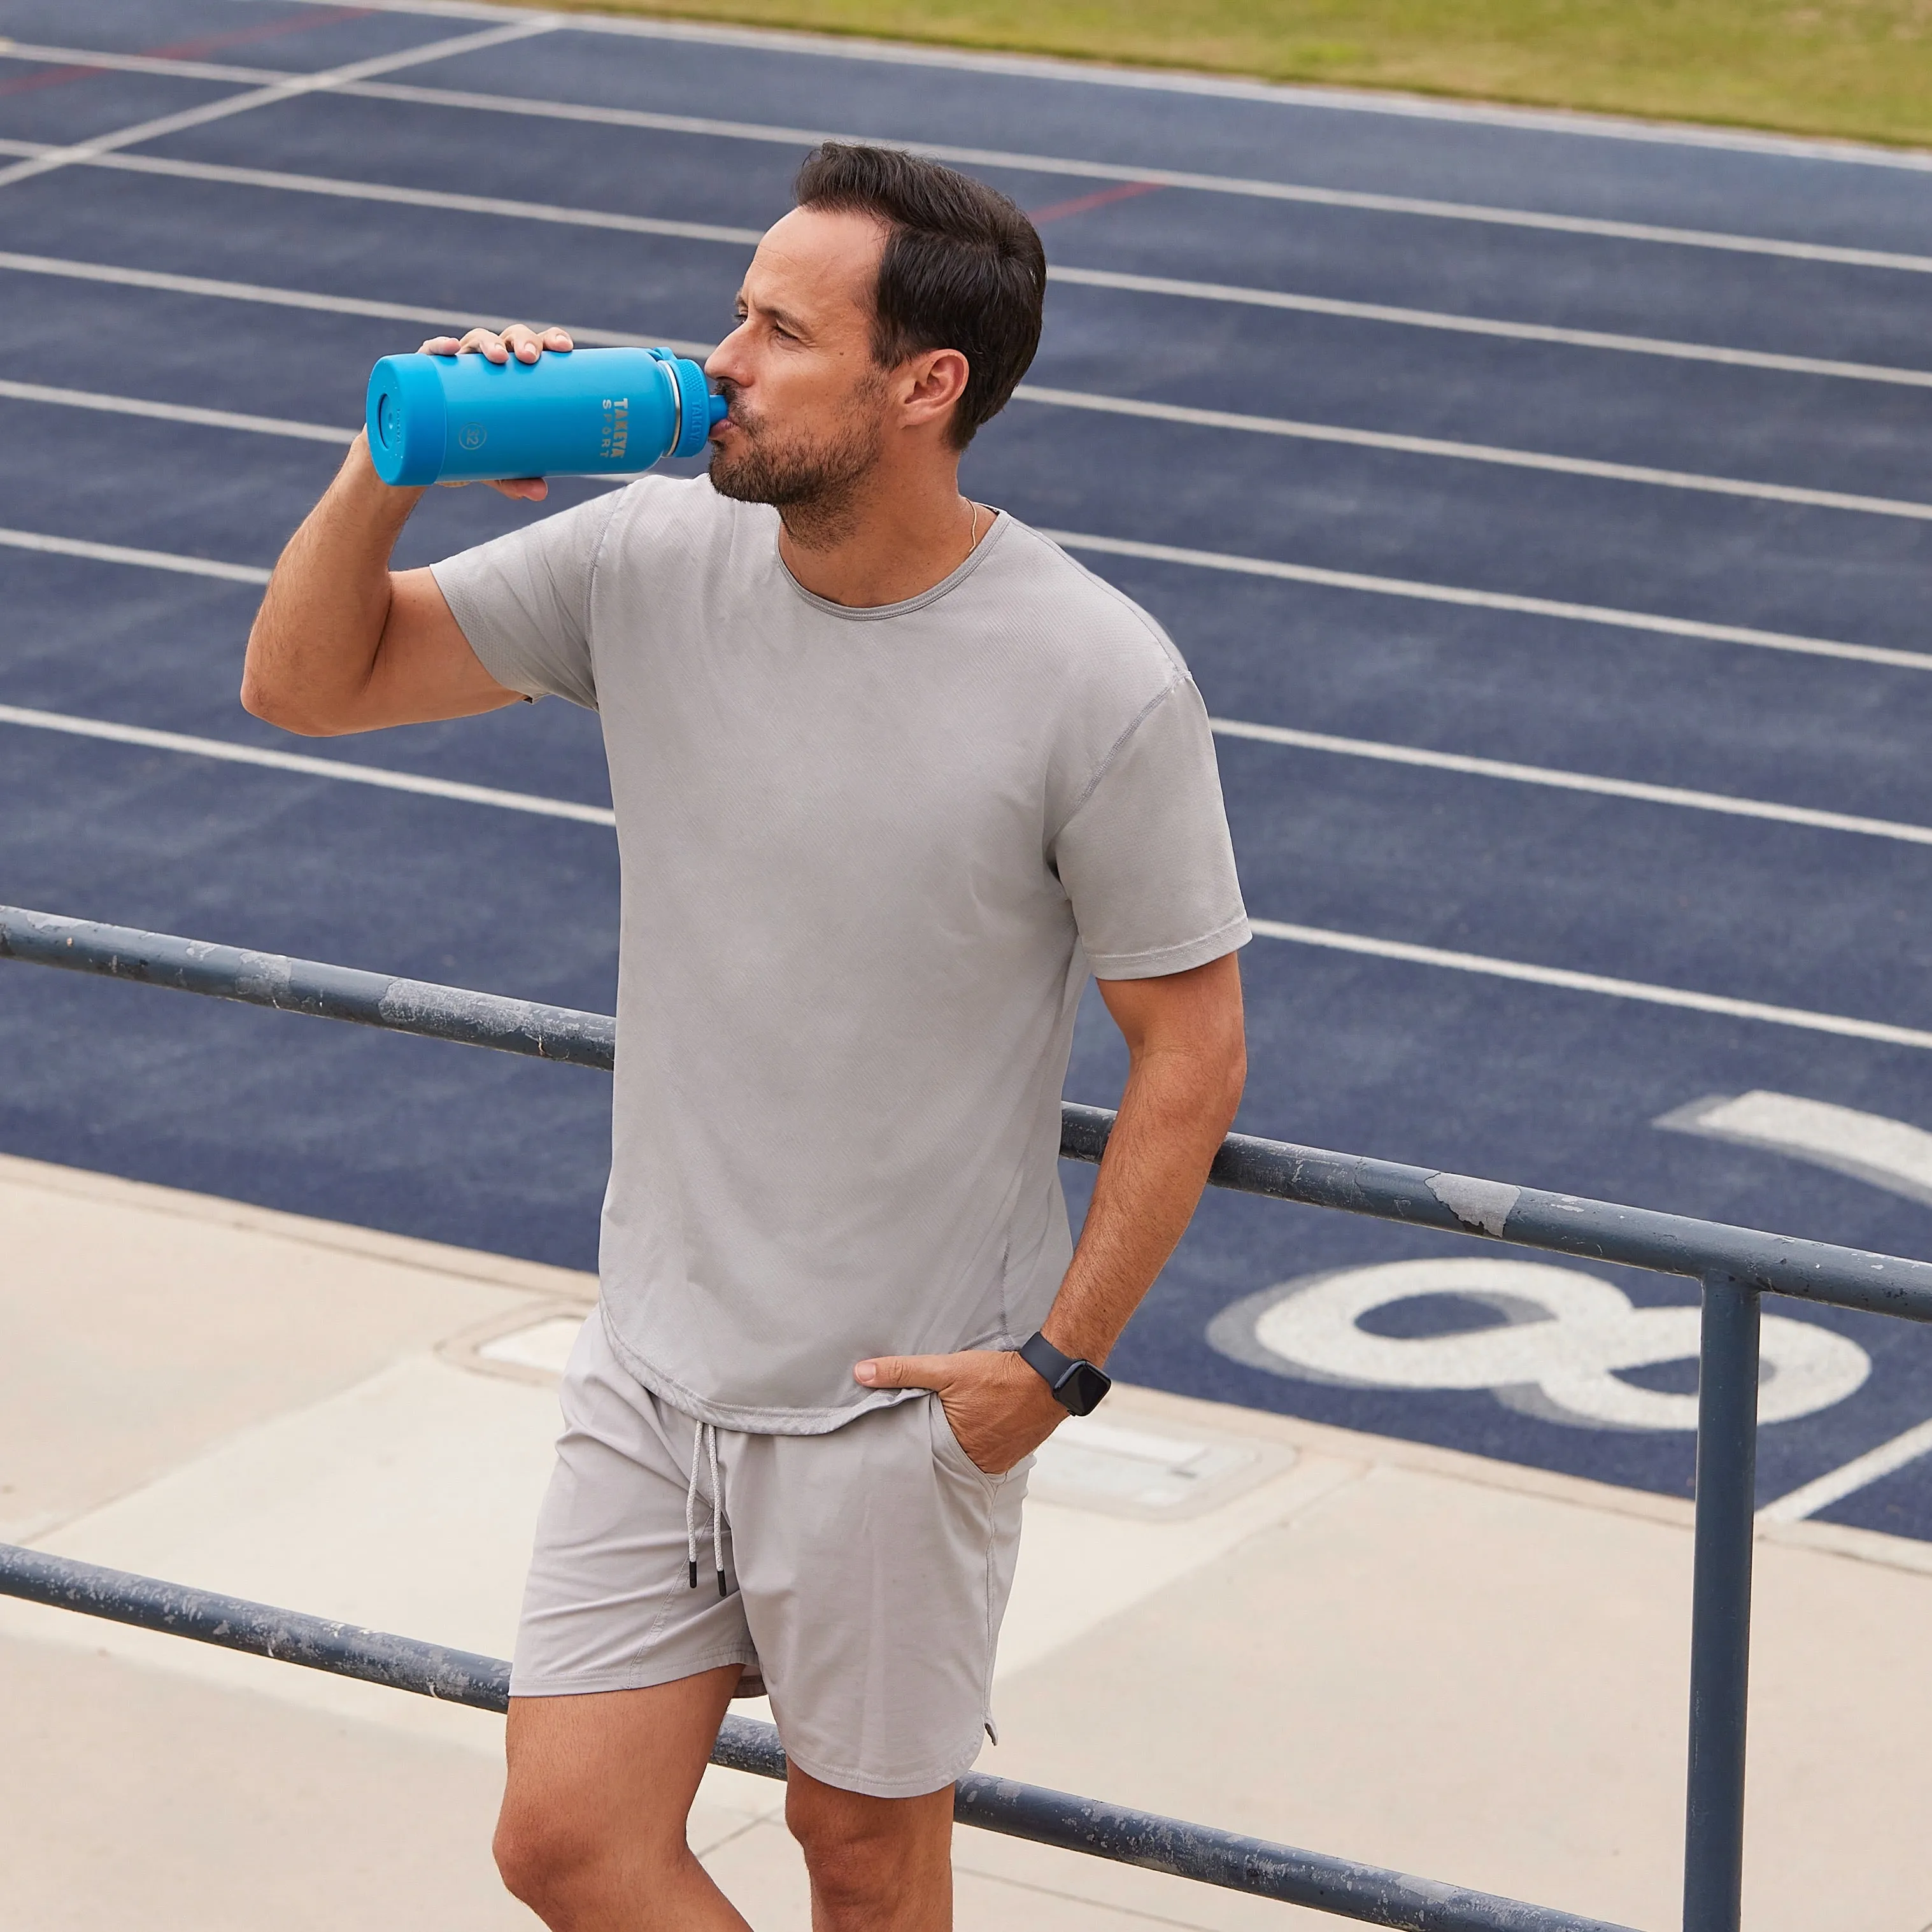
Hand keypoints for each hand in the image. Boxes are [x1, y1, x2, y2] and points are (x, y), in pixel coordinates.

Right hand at [417, 324, 574, 500]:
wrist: (421, 457)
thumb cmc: (469, 451)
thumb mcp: (495, 468)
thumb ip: (517, 479)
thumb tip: (540, 493)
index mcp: (514, 375)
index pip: (537, 347)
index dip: (551, 339)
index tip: (566, 348)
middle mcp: (487, 364)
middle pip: (510, 338)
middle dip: (522, 342)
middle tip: (530, 360)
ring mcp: (457, 365)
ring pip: (475, 339)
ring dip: (487, 342)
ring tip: (497, 359)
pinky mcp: (425, 371)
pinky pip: (429, 353)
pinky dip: (438, 346)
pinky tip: (449, 349)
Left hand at [854, 1346, 1066, 1475]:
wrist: (1050, 1378)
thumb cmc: (999, 1375)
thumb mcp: (946, 1369)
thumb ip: (903, 1371)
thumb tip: (862, 1373)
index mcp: (954, 1449)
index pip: (920, 1456)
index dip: (908, 1448)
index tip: (896, 1444)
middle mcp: (977, 1463)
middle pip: (943, 1459)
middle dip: (933, 1449)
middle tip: (920, 1435)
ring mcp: (998, 1461)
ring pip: (966, 1457)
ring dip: (958, 1445)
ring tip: (950, 1429)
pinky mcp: (1014, 1454)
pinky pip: (988, 1453)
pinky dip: (980, 1443)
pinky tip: (977, 1428)